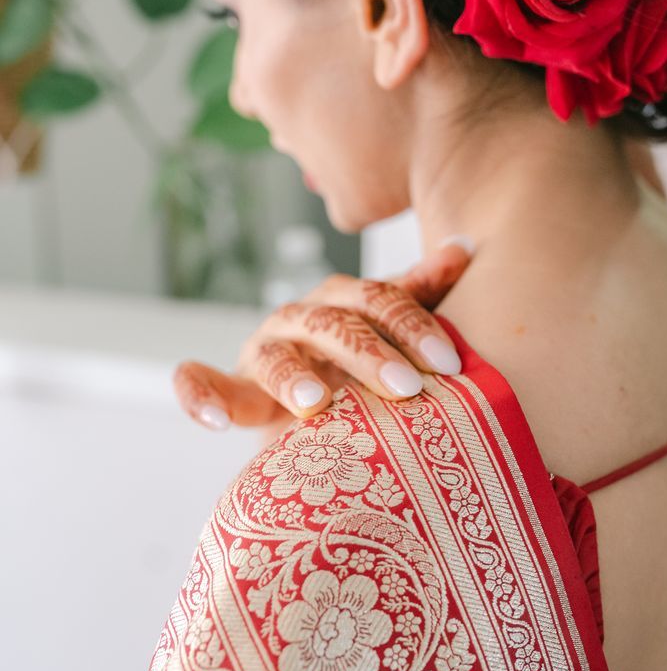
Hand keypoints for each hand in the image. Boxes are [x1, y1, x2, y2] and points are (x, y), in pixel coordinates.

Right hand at [172, 238, 474, 446]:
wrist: (319, 415)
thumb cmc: (362, 369)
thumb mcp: (392, 334)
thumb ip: (420, 296)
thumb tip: (462, 249)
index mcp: (340, 302)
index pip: (377, 302)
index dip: (413, 327)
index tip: (449, 364)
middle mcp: (299, 318)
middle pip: (332, 326)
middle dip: (369, 355)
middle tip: (406, 388)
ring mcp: (262, 353)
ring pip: (272, 355)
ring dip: (290, 376)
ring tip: (314, 402)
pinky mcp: (232, 392)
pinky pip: (202, 386)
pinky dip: (199, 396)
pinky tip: (214, 421)